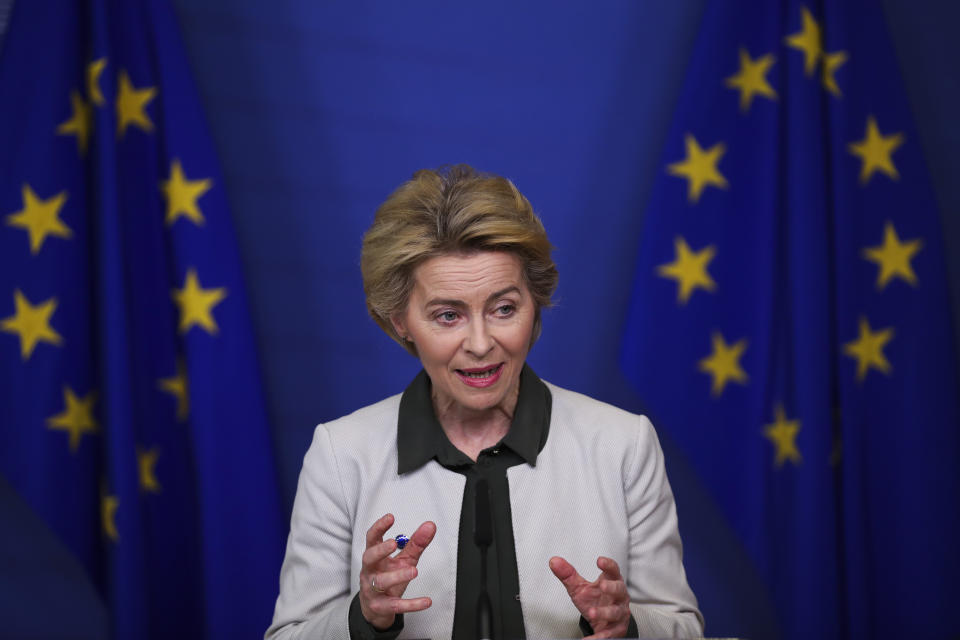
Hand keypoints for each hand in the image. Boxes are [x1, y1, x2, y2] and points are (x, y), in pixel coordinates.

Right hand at [359, 513, 435, 629]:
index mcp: (374, 557)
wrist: (376, 608)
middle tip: (393, 543)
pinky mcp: (381, 607)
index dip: (379, 527)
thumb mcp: (403, 559)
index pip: (372, 539)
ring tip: (414, 571)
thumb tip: (430, 526)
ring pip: (381, 582)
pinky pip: (396, 605)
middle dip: (380, 550)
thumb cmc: (388, 577)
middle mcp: (370, 571)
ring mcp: (372, 590)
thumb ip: (416, 543)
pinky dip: (412, 604)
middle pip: (369, 558)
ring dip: (396, 576)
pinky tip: (426, 601)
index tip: (390, 517)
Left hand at [549, 556, 629, 638]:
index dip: (608, 565)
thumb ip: (568, 574)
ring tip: (591, 613)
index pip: (613, 571)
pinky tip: (590, 639)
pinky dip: (600, 637)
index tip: (600, 561)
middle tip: (602, 586)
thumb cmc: (595, 599)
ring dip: (604, 612)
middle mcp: (619, 596)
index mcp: (611, 581)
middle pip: (619, 590)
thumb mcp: (580, 587)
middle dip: (612, 588)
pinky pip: (610, 634)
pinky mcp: (617, 630)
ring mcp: (619, 613)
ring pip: (615, 612)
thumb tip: (554, 561)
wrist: (605, 621)